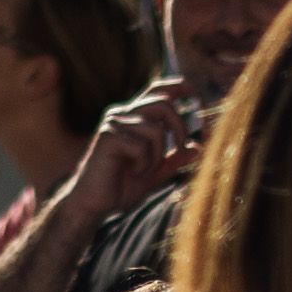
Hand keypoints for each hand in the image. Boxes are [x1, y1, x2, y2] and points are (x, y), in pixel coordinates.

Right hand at [66, 79, 199, 223]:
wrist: (94, 203)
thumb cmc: (120, 187)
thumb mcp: (154, 173)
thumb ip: (173, 160)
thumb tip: (198, 147)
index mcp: (133, 118)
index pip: (157, 90)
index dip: (179, 87)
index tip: (196, 95)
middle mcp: (122, 114)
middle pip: (164, 104)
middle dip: (180, 129)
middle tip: (179, 150)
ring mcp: (113, 124)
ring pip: (156, 130)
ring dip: (157, 157)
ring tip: (142, 170)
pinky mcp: (108, 137)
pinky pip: (142, 146)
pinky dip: (144, 164)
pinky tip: (131, 171)